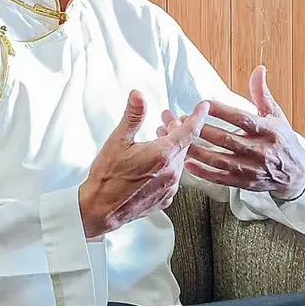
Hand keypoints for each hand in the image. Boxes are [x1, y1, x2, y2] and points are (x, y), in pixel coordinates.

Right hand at [79, 91, 208, 238]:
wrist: (101, 209)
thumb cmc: (108, 178)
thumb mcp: (118, 141)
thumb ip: (133, 116)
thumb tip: (138, 96)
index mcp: (163, 154)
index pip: (190, 130)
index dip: (198, 116)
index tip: (204, 106)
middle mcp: (171, 172)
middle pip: (185, 144)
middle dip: (177, 128)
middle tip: (166, 119)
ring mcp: (170, 187)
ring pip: (179, 160)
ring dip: (173, 147)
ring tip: (159, 138)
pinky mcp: (165, 198)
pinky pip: (174, 177)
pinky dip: (169, 165)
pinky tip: (155, 162)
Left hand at [158, 66, 304, 198]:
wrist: (296, 174)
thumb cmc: (283, 140)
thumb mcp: (276, 115)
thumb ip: (262, 93)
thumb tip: (258, 69)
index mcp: (268, 130)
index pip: (241, 118)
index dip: (222, 110)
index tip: (204, 103)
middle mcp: (260, 150)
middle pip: (227, 139)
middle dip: (203, 129)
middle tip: (184, 121)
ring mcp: (252, 169)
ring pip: (220, 159)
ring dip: (198, 150)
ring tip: (181, 141)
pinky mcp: (245, 183)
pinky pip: (221, 178)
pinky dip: (203, 172)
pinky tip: (188, 163)